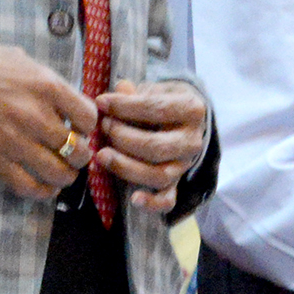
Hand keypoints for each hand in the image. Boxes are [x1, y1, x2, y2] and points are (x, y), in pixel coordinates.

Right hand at [0, 37, 100, 200]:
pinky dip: (42, 191)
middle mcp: (35, 115)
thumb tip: (67, 103)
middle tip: (75, 153)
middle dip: (81, 155)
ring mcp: (15, 140)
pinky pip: (28, 186)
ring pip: (58, 173)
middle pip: (78, 150)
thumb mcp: (22, 60)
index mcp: (46, 85)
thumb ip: (48, 83)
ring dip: (66, 176)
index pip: (88, 117)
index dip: (88, 125)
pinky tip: (44, 186)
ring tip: (63, 171)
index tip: (81, 127)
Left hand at [95, 80, 210, 211]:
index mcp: (192, 110)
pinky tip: (134, 198)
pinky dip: (152, 203)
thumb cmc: (161, 101)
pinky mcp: (176, 183)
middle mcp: (193, 140)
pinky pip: (168, 200)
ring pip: (158, 175)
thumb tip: (120, 90)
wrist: (182, 118)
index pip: (156, 109)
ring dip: (126, 167)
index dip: (125, 106)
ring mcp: (185, 164)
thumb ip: (136, 93)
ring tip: (102, 155)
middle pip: (156, 146)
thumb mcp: (153, 89)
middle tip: (104, 127)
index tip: (101, 102)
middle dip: (123, 138)